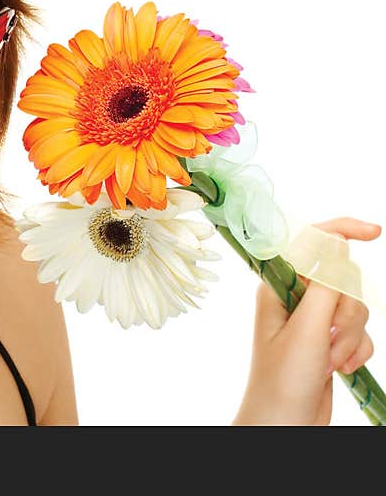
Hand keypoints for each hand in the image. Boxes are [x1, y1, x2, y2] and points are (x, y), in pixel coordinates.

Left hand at [234, 217, 378, 424]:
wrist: (285, 422)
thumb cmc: (283, 378)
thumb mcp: (308, 328)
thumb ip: (326, 284)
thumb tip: (335, 241)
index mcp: (278, 286)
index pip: (310, 244)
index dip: (342, 231)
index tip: (375, 232)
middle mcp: (295, 298)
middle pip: (345, 281)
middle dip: (347, 315)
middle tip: (327, 340)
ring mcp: (313, 319)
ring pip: (356, 308)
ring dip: (351, 338)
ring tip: (330, 361)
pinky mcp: (328, 339)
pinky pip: (360, 331)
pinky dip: (356, 350)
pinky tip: (340, 369)